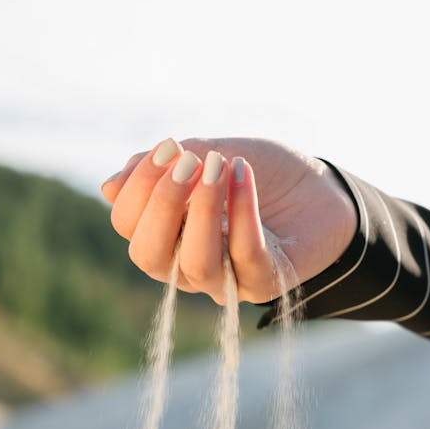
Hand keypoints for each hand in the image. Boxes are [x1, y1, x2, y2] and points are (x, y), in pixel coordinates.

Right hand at [100, 137, 357, 304]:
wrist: (321, 186)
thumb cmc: (260, 172)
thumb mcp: (207, 155)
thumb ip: (164, 169)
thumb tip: (109, 188)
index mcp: (166, 234)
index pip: (128, 226)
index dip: (137, 188)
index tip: (168, 147)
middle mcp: (187, 265)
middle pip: (149, 255)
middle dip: (161, 204)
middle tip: (186, 161)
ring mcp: (226, 279)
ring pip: (194, 264)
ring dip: (202, 211)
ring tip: (218, 166)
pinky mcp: (266, 282)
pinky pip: (245, 256)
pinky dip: (242, 213)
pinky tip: (244, 174)